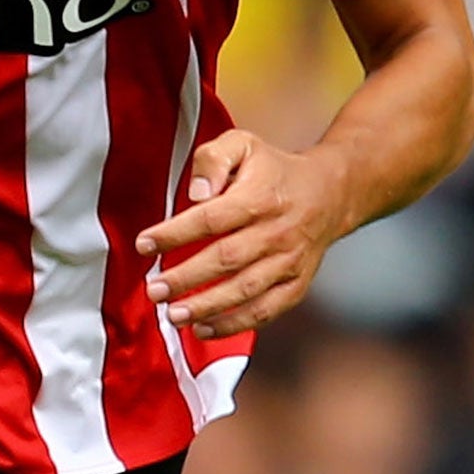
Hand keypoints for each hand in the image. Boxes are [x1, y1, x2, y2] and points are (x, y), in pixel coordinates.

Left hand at [135, 129, 347, 339]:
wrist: (328, 193)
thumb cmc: (274, 171)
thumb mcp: (243, 145)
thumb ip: (214, 159)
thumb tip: (197, 192)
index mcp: (259, 196)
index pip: (211, 219)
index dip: (175, 233)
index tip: (145, 244)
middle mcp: (276, 232)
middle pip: (226, 259)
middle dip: (185, 278)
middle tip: (154, 289)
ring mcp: (288, 261)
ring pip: (245, 290)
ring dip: (206, 307)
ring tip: (174, 314)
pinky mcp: (296, 284)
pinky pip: (266, 310)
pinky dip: (235, 324)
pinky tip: (205, 328)